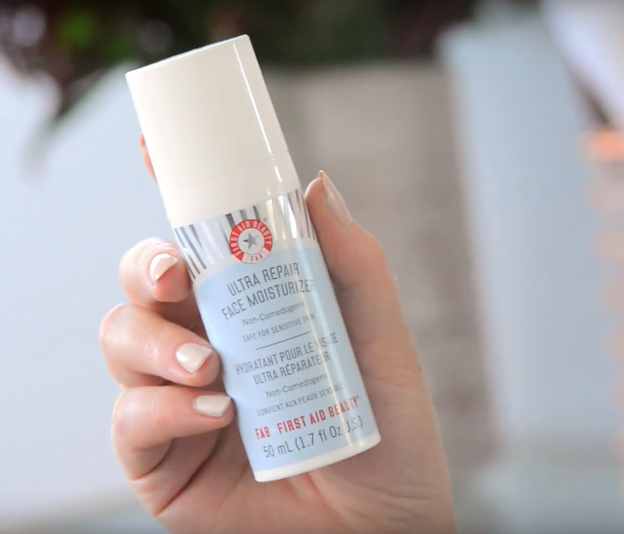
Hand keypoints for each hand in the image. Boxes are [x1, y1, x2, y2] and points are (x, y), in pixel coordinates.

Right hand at [99, 139, 455, 533]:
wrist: (385, 525)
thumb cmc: (388, 434)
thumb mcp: (382, 344)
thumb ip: (353, 268)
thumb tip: (316, 186)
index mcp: (255, 310)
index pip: (204, 244)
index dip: (174, 196)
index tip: (155, 152)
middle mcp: (209, 345)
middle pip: (145, 283)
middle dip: (148, 267)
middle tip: (178, 276)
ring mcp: (179, 400)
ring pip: (120, 339)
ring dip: (156, 344)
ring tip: (214, 368)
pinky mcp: (163, 460)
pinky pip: (129, 417)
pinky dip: (162, 407)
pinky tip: (214, 413)